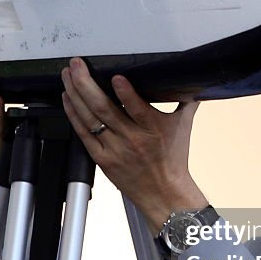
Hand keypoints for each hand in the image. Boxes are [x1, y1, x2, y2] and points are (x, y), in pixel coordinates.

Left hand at [61, 57, 207, 233]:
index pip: (138, 109)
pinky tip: (67, 98)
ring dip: (75, 94)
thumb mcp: (183, 127)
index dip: (126, 93)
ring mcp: (114, 150)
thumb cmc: (173, 160)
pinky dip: (74, 115)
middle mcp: (132, 139)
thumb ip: (185, 102)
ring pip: (90, 119)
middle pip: (104, 109)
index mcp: (153, 129)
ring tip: (67, 75)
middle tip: (77, 65)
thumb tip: (193, 81)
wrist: (164, 193)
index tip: (116, 77)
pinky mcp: (102, 159)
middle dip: (86, 84)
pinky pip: (83, 134)